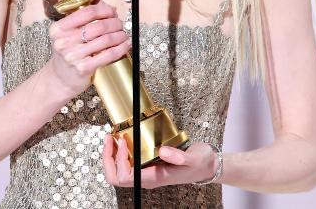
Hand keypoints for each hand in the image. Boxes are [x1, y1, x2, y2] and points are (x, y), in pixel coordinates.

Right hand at [46, 1, 131, 96]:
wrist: (59, 79)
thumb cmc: (67, 54)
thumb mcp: (67, 35)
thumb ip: (83, 20)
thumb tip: (109, 8)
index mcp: (59, 28)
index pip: (88, 12)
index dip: (105, 10)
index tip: (112, 12)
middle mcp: (64, 41)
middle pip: (99, 25)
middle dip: (115, 23)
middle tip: (120, 25)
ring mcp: (73, 55)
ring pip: (106, 39)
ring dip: (120, 35)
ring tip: (123, 35)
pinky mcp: (83, 68)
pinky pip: (109, 54)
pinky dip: (121, 48)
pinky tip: (125, 45)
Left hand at [102, 136, 217, 188]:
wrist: (208, 166)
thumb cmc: (201, 163)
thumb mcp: (194, 158)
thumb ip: (180, 156)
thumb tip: (163, 151)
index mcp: (154, 178)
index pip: (125, 178)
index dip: (119, 161)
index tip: (122, 142)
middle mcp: (147, 178)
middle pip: (116, 177)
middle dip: (108, 158)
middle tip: (110, 138)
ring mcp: (146, 173)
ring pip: (119, 172)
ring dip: (111, 156)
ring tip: (113, 137)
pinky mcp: (147, 166)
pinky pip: (127, 165)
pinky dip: (120, 153)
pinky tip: (123, 140)